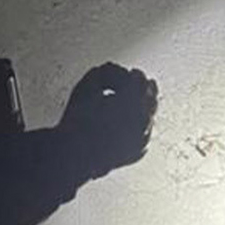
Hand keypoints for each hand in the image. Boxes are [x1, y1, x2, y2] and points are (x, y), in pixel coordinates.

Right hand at [59, 63, 157, 177]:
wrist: (73, 155)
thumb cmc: (77, 122)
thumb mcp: (85, 88)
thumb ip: (103, 72)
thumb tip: (113, 68)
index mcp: (131, 100)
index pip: (141, 80)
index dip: (136, 74)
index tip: (132, 73)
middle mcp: (142, 119)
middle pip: (150, 97)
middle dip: (144, 89)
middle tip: (137, 85)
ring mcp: (142, 137)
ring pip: (149, 116)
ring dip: (143, 108)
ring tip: (129, 105)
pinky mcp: (138, 151)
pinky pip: (144, 134)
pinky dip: (138, 127)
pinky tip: (127, 124)